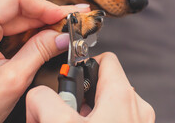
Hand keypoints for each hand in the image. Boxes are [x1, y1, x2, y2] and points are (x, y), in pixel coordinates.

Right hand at [26, 52, 154, 122]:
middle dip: (78, 96)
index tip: (69, 79)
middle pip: (101, 84)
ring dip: (85, 113)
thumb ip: (43, 99)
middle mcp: (135, 108)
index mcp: (121, 95)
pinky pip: (113, 120)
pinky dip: (96, 122)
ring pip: (106, 105)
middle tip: (66, 113)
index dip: (82, 64)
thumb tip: (38, 96)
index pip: (104, 58)